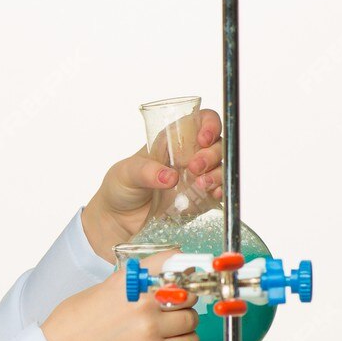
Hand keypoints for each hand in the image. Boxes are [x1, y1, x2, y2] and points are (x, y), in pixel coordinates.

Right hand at [40, 254, 198, 340]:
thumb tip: (162, 281)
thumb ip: (133, 284)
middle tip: (175, 306)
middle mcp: (142, 302)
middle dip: (184, 299)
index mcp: (128, 281)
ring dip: (185, 322)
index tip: (187, 274)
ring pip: (191, 320)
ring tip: (171, 327)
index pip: (172, 262)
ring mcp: (149, 329)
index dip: (184, 267)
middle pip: (188, 293)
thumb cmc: (74, 324)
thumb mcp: (101, 290)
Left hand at [79, 108, 224, 261]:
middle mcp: (190, 155)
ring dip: (217, 173)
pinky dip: (220, 190)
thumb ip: (145, 172)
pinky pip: (220, 191)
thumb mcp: (126, 173)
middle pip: (217, 144)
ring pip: (222, 167)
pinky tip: (211, 194)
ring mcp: (198, 177)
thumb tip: (169, 177)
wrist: (119, 219)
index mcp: (173, 141)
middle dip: (212, 154)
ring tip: (201, 184)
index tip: (203, 139)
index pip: (201, 121)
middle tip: (195, 167)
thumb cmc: (121, 187)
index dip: (209, 125)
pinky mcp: (201, 197)